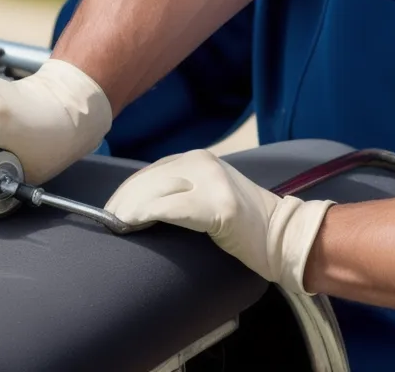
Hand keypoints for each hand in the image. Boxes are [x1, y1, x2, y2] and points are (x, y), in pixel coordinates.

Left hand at [105, 150, 334, 294]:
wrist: (283, 236)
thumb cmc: (244, 224)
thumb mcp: (208, 193)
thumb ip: (181, 189)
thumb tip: (138, 204)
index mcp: (199, 159)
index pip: (150, 172)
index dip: (126, 192)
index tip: (111, 212)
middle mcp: (203, 163)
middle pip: (148, 180)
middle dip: (123, 202)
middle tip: (110, 223)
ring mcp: (212, 182)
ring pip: (154, 191)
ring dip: (129, 210)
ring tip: (118, 226)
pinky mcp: (218, 206)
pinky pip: (169, 207)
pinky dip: (146, 215)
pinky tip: (133, 224)